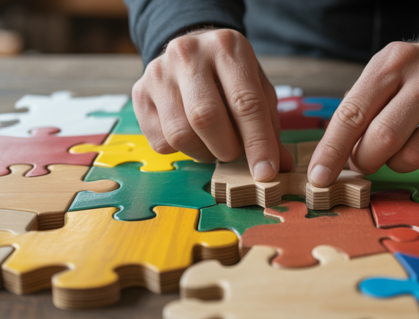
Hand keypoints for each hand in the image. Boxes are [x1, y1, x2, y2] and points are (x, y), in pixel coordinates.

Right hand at [132, 28, 292, 180]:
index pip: (245, 102)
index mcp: (226, 47)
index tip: (267, 172)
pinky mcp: (139, 94)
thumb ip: (268, 125)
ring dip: (204, 153)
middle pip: (205, 117)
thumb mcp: (256, 88)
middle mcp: (187, 54)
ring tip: (215, 145)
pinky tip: (193, 137)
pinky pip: (160, 141)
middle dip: (227, 148)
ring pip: (180, 134)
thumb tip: (279, 166)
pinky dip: (181, 151)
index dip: (258, 143)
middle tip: (235, 154)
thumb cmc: (229, 75)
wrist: (191, 51)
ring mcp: (158, 73)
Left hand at [307, 35, 418, 186]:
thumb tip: (329, 161)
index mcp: (394, 62)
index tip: (320, 176)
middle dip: (365, 160)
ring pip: (413, 158)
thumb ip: (355, 112)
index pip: (354, 114)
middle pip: (384, 139)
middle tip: (364, 160)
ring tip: (400, 146)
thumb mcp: (380, 77)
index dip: (333, 150)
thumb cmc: (412, 77)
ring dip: (396, 164)